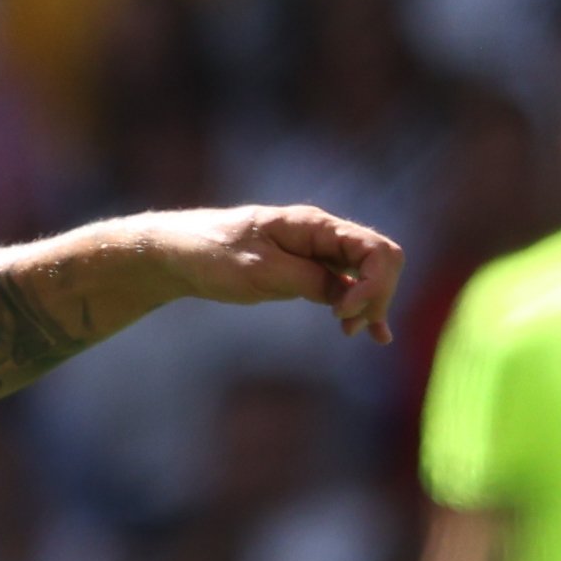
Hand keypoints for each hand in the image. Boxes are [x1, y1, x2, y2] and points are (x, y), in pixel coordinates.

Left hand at [125, 204, 403, 339]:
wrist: (180, 254)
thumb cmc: (213, 255)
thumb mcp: (260, 271)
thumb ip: (307, 280)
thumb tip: (347, 296)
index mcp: (314, 225)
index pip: (376, 249)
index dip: (373, 284)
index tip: (340, 313)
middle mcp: (323, 235)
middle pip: (381, 261)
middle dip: (376, 296)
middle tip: (347, 328)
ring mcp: (317, 253)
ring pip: (366, 276)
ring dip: (370, 304)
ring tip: (352, 333)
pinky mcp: (307, 271)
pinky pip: (347, 287)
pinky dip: (361, 307)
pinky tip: (374, 334)